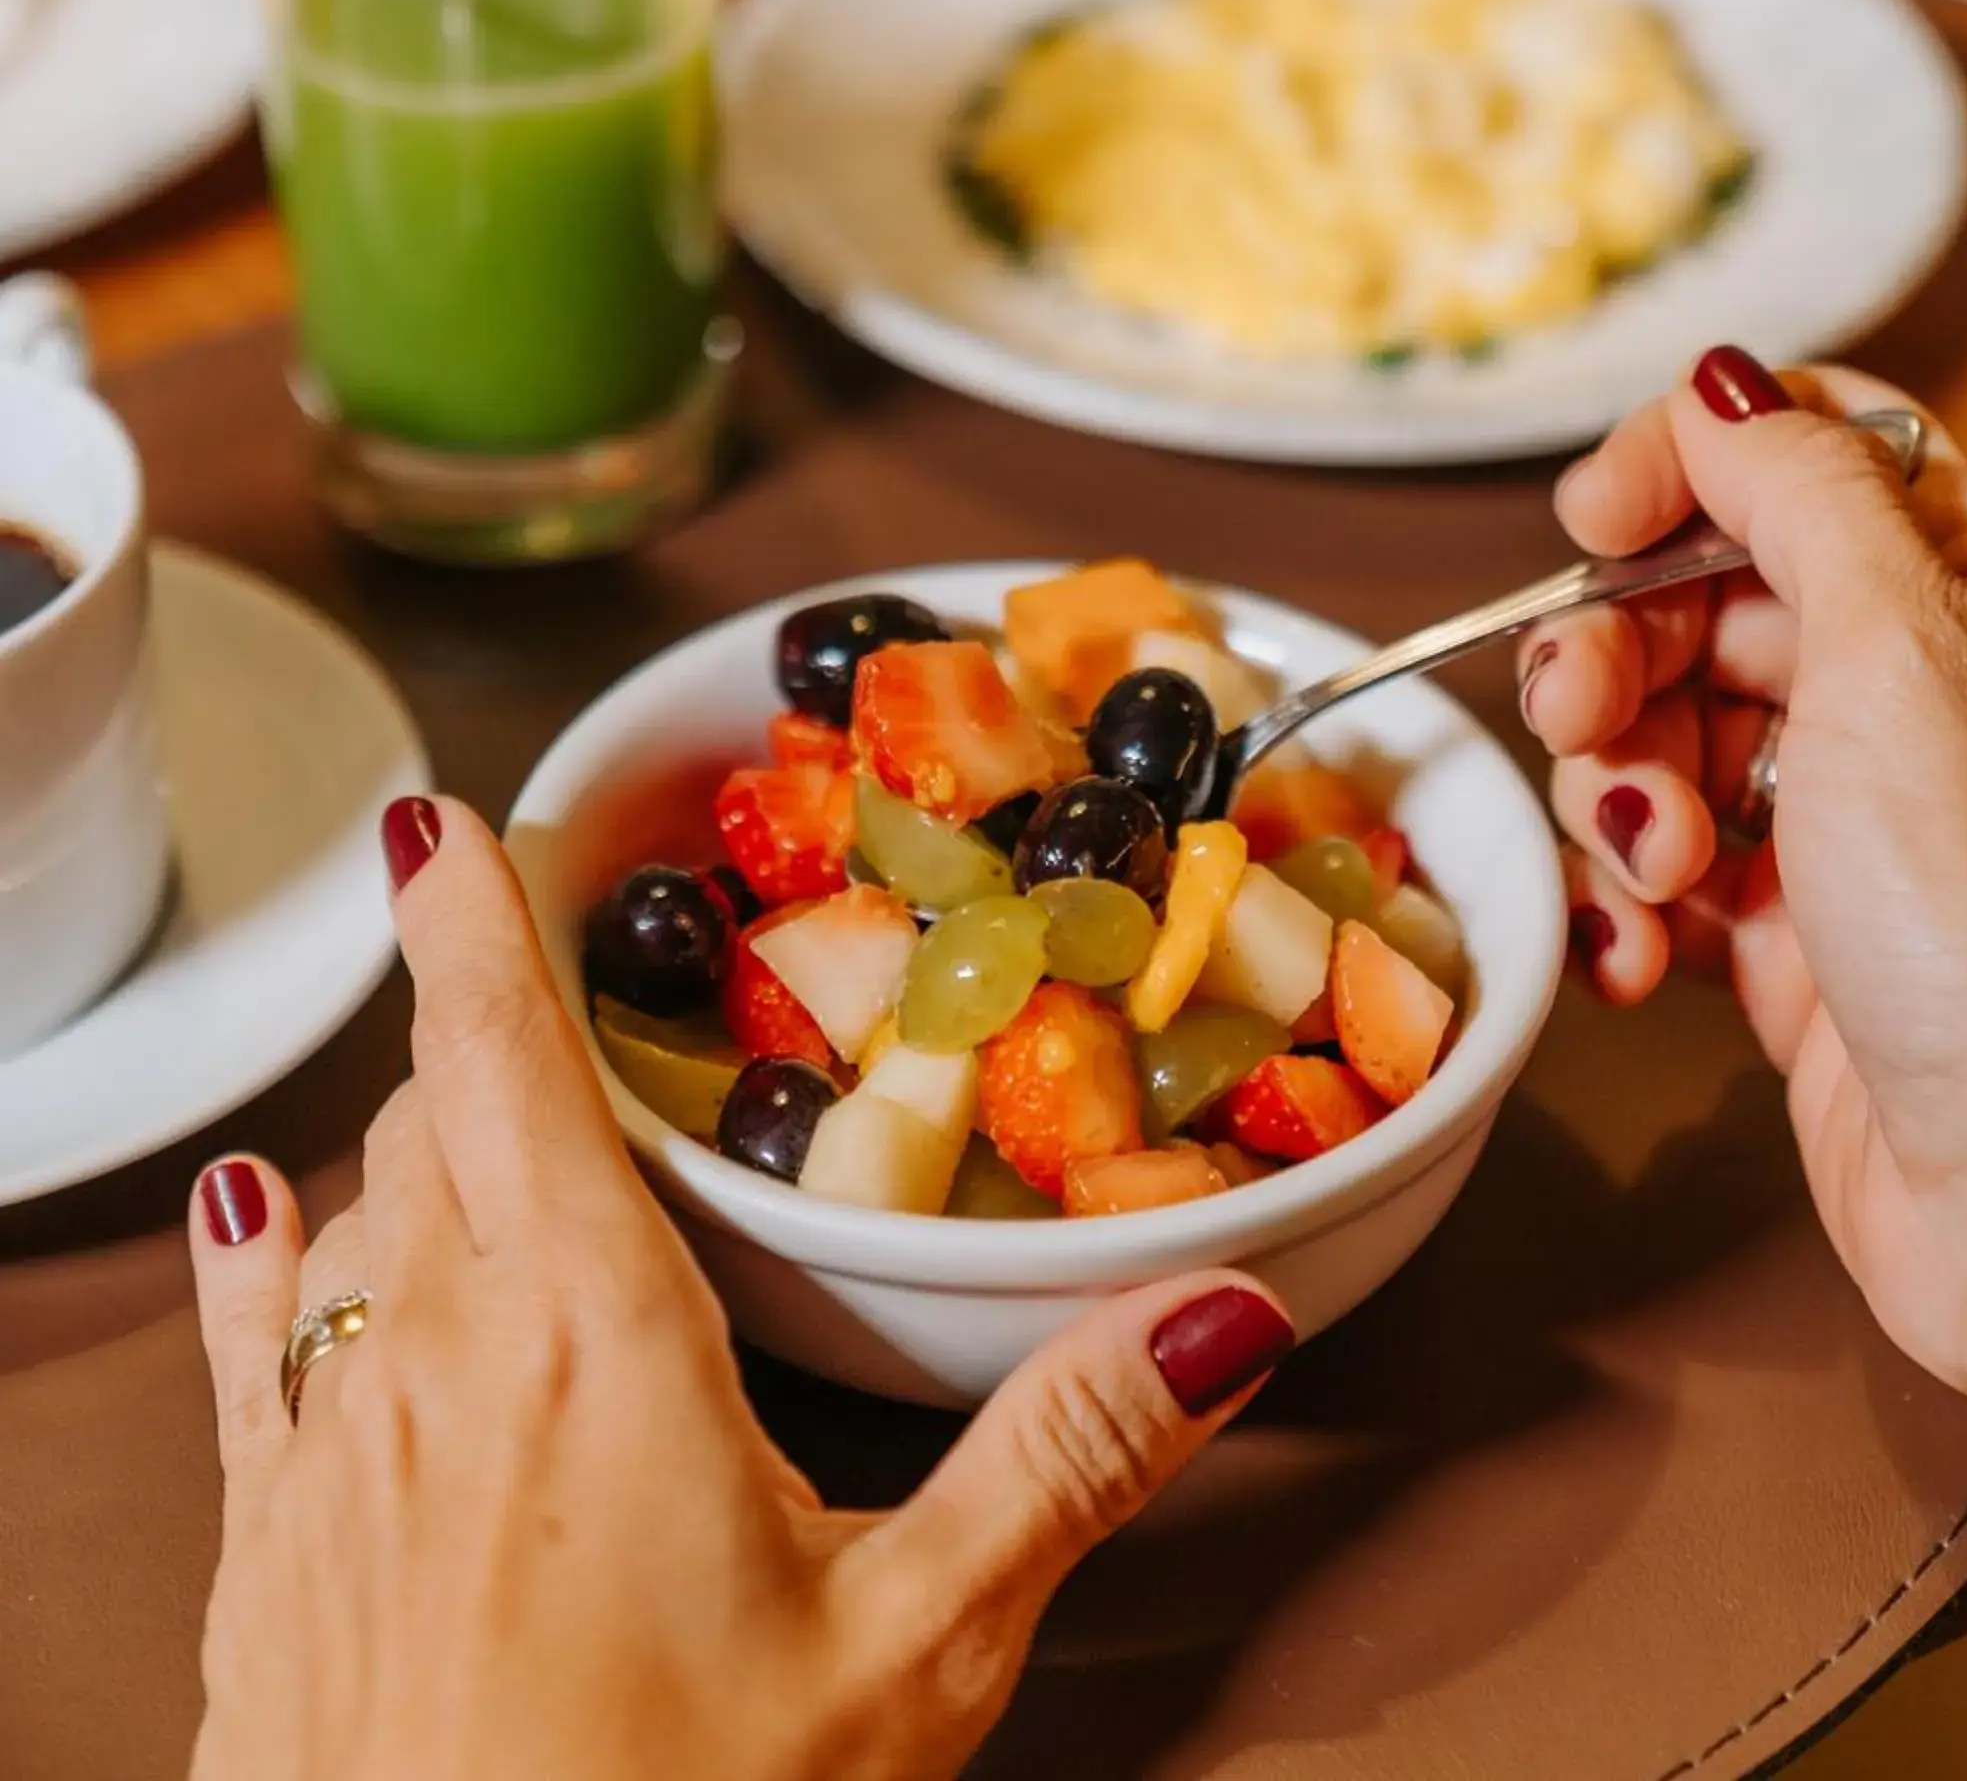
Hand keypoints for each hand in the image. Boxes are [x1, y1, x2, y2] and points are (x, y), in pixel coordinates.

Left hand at [186, 799, 1292, 1780]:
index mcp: (586, 1327)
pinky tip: (255, 1214)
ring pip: (358, 1209)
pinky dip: (271, 1250)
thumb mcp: (914, 1649)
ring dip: (420, 1147)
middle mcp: (429, 1348)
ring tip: (489, 1129)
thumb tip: (1217, 1311)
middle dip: (488, 1032)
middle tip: (559, 992)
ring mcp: (320, 1447)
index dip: (466, 908)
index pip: (498, 1043)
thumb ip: (1064, 1456)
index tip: (445, 815)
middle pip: (434, 1108)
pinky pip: (250, 1337)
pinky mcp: (259, 1552)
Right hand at [1519, 345, 1966, 1412]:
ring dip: (1614, 793)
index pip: (1809, 451)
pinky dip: (1624, 903)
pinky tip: (1639, 949)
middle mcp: (1913, 691)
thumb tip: (1725, 381)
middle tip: (1581, 713)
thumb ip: (1802, 493)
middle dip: (1613, 646)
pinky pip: (1663, 873)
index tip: (1592, 519)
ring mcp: (1850, 822)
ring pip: (1663, 734)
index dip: (1687, 464)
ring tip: (1647, 867)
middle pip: (1706, 594)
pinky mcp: (1797, 944)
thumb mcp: (1900, 655)